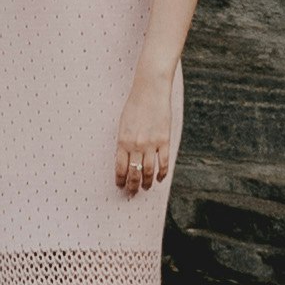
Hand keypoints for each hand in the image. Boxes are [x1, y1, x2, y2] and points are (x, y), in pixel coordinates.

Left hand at [112, 78, 174, 197]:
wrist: (150, 91)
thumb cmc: (135, 106)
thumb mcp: (123, 124)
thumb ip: (124, 142)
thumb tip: (125, 160)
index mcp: (122, 141)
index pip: (120, 168)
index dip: (121, 180)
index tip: (121, 186)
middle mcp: (136, 145)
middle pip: (134, 173)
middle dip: (132, 186)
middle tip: (132, 193)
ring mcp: (151, 143)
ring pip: (148, 171)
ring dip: (146, 183)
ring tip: (145, 188)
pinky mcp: (164, 140)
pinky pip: (163, 162)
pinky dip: (161, 173)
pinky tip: (159, 178)